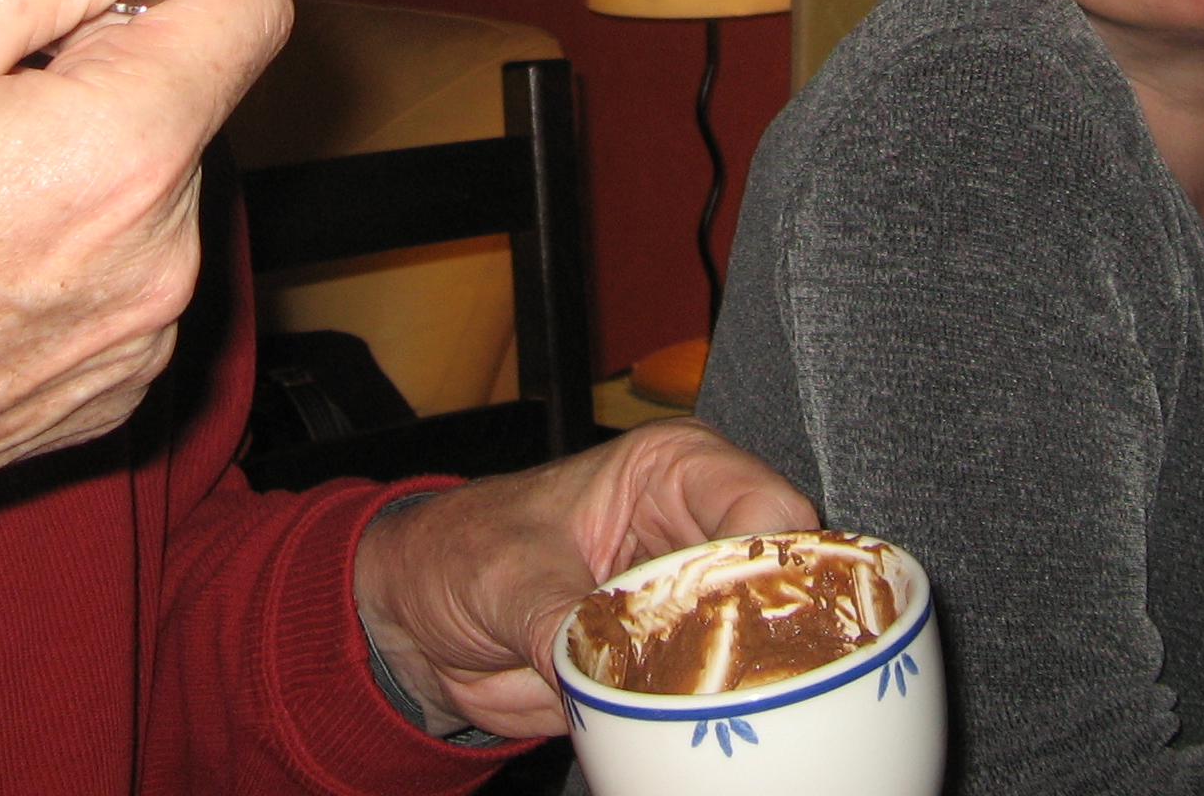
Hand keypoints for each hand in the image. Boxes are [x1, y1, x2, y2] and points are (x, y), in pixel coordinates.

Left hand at [351, 419, 816, 737]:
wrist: (420, 617)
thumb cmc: (461, 552)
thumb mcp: (507, 574)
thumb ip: (563, 616)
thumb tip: (605, 664)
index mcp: (677, 470)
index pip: (765, 512)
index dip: (774, 571)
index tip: (757, 626)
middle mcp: (701, 532)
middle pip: (782, 585)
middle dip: (772, 640)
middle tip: (742, 686)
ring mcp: (694, 603)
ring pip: (763, 647)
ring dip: (743, 688)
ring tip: (715, 716)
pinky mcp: (676, 665)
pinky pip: (717, 698)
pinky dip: (709, 723)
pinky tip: (693, 734)